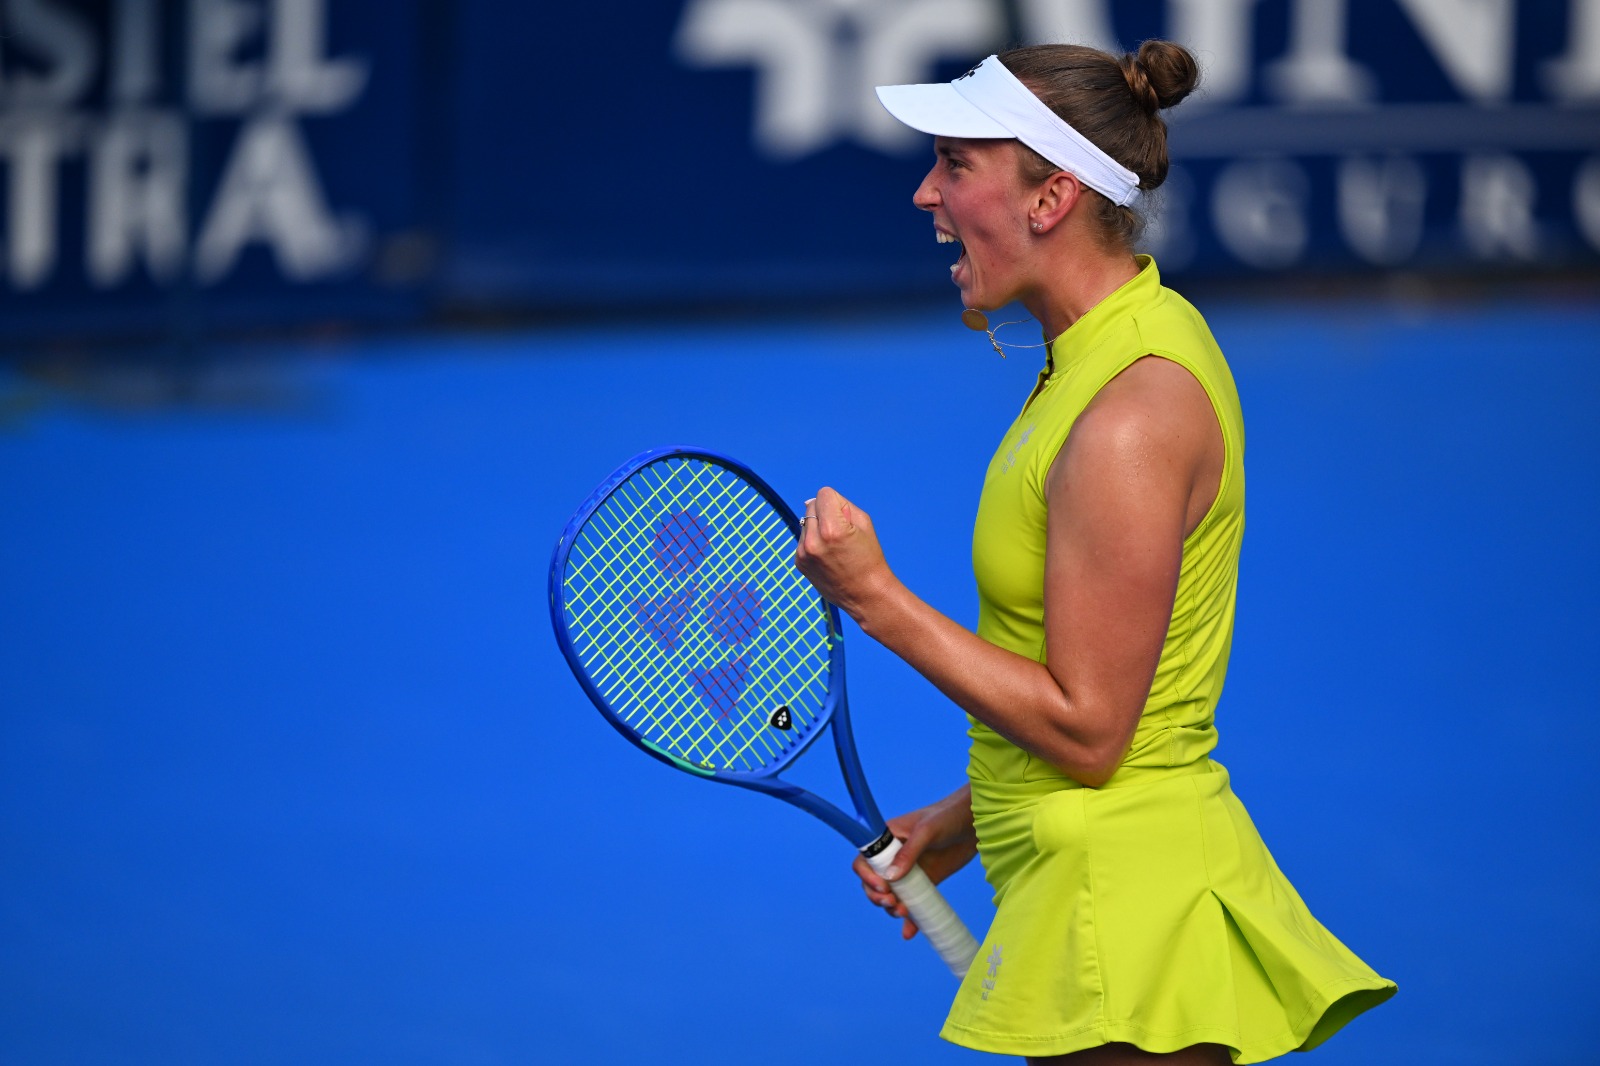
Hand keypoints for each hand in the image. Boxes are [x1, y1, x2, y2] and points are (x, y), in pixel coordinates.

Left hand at [795, 486, 894, 622]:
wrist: (866, 594)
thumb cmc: (869, 557)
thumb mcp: (864, 523)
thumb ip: (840, 505)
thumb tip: (811, 501)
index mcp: (832, 529)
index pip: (824, 494)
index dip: (837, 503)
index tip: (846, 518)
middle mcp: (813, 541)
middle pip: (811, 506)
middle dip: (825, 513)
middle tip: (842, 533)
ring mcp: (803, 553)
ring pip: (806, 522)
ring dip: (818, 528)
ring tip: (834, 547)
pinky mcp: (799, 562)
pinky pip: (803, 539)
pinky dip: (813, 542)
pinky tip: (827, 556)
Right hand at [852, 785, 976, 940]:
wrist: (974, 823)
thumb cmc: (946, 817)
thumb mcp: (926, 831)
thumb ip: (908, 853)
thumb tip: (890, 877)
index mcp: (886, 839)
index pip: (864, 861)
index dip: (866, 877)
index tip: (882, 888)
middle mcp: (892, 857)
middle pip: (873, 884)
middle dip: (878, 897)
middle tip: (894, 903)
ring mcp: (908, 872)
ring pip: (890, 897)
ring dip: (891, 909)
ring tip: (904, 912)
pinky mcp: (924, 884)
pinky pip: (912, 904)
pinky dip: (910, 920)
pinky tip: (910, 932)